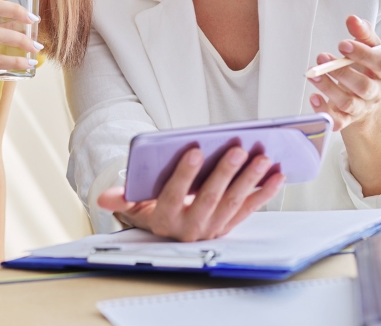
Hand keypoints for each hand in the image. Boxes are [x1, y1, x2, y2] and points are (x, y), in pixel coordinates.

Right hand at [97, 146, 285, 241]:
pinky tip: (277, 174)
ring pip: (233, 202)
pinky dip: (265, 192)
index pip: (174, 195)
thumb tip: (103, 198)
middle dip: (224, 173)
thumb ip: (123, 198)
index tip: (195, 150)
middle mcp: (190, 228)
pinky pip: (250, 208)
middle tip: (236, 149)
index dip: (184, 174)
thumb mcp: (135, 205)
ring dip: (249, 180)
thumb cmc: (153, 208)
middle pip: (209, 198)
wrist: (170, 232)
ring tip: (261, 157)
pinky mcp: (231, 225)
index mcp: (165, 219)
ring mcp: (214, 228)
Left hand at [308, 15, 380, 131]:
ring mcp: (361, 108)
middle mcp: (375, 92)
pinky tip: (314, 97)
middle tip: (323, 57)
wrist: (365, 100)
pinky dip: (324, 111)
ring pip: (348, 103)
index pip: (380, 64)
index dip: (363, 54)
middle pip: (364, 87)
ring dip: (328, 88)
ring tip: (312, 74)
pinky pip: (337, 121)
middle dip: (342, 72)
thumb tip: (353, 19)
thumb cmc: (365, 68)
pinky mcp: (346, 120)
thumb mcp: (368, 48)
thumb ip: (362, 33)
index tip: (342, 43)